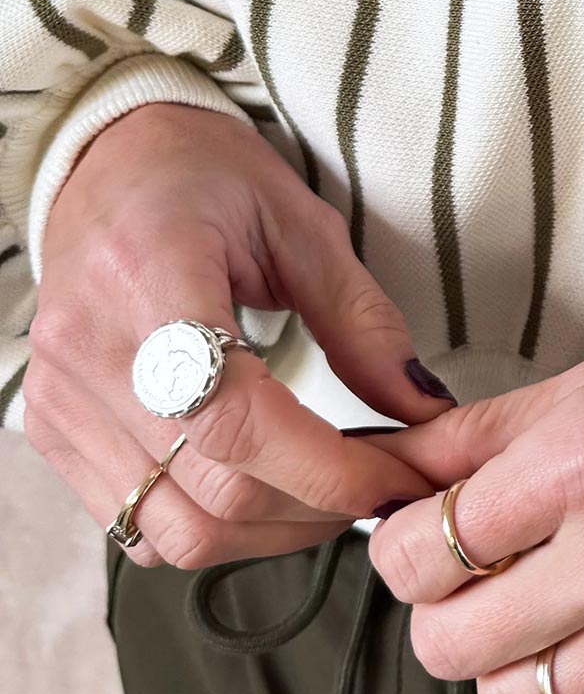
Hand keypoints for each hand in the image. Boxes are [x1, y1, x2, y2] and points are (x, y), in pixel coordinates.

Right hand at [23, 102, 447, 568]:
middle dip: (317, 507)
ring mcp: (59, 401)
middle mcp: (87, 353)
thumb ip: (362, 321)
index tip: (398, 477)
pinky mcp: (51, 431)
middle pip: (211, 494)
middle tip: (381, 483)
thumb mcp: (301, 224)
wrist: (106, 161)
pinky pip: (137, 526)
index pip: (235, 421)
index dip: (328, 470)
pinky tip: (262, 485)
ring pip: (174, 532)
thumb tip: (423, 409)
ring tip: (326, 489)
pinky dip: (212, 526)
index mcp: (148, 278)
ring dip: (269, 531)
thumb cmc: (204, 178)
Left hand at [367, 271, 583, 693]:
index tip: (419, 544)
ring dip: (505, 674)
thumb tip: (382, 475)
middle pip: (451, 645)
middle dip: (443, 617)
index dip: (400, 552)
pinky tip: (572, 690)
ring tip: (536, 628)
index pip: (416, 554)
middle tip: (476, 587)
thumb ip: (485, 435)